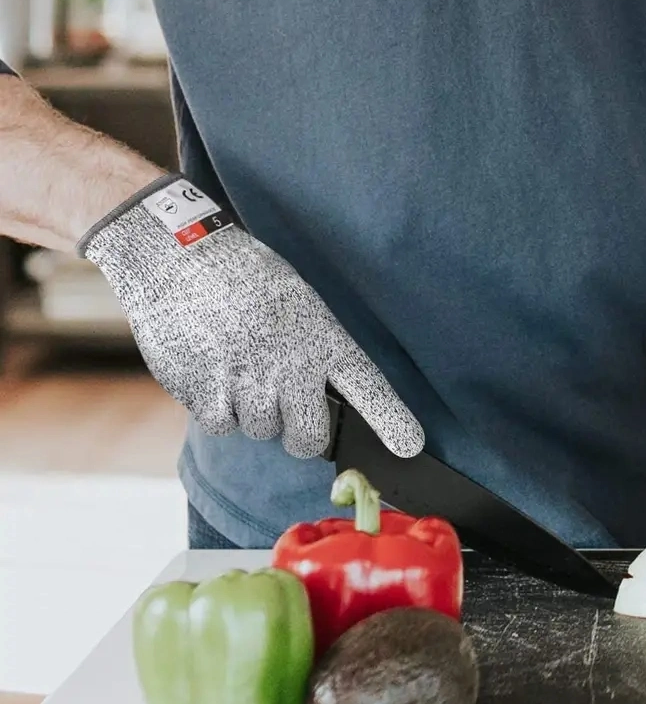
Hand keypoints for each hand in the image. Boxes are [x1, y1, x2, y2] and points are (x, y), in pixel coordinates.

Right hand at [81, 175, 423, 459]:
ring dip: (250, 411)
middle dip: (300, 436)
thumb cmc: (243, 278)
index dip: (391, 420)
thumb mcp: (297, 302)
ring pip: (261, 432)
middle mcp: (291, 365)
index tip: (410, 447)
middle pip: (308, 439)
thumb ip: (311, 350)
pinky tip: (211, 369)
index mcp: (321, 337)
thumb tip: (314, 397)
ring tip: (237, 365)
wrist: (179, 256)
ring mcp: (249, 383)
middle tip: (287, 412)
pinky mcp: (206, 393)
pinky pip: (221, 425)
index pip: (366, 386)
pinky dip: (215, 406)